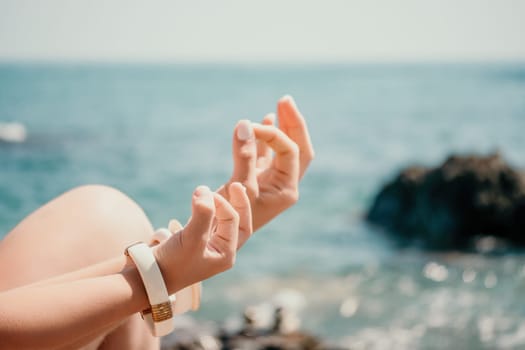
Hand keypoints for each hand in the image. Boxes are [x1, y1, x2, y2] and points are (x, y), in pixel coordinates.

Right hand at [154, 183, 250, 293]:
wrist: (147, 278)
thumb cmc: (172, 262)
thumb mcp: (191, 238)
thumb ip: (202, 213)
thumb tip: (205, 190)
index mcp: (226, 254)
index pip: (233, 221)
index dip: (222, 203)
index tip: (206, 193)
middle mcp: (220, 252)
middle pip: (237, 223)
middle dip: (237, 204)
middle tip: (236, 185)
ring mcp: (206, 247)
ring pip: (221, 222)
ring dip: (220, 207)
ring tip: (222, 191)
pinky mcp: (192, 242)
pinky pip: (206, 223)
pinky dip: (204, 212)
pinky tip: (199, 203)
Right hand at [218, 95, 313, 240]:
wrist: (216, 237)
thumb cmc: (229, 218)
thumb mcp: (239, 187)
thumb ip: (244, 156)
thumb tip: (244, 125)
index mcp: (287, 189)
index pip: (289, 152)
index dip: (272, 135)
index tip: (248, 127)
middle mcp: (283, 184)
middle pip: (299, 148)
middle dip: (293, 124)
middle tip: (286, 100)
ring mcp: (271, 181)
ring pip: (284, 150)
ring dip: (283, 128)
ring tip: (282, 104)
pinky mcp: (257, 179)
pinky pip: (268, 154)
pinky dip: (267, 138)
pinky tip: (266, 118)